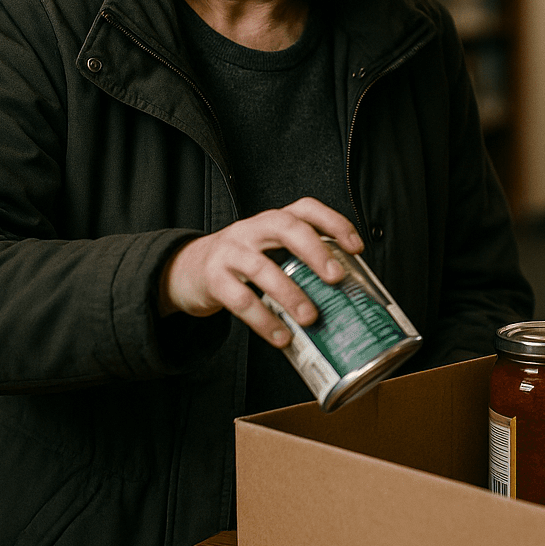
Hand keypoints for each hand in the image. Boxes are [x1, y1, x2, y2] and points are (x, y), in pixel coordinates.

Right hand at [159, 197, 362, 347]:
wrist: (188, 269)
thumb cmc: (242, 262)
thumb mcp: (269, 251)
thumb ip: (298, 261)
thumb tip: (344, 295)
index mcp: (272, 221)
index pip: (306, 209)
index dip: (334, 222)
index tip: (356, 247)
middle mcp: (252, 229)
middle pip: (285, 227)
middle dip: (315, 251)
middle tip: (336, 277)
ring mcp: (231, 252)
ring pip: (262, 267)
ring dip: (290, 294)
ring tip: (310, 317)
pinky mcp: (214, 279)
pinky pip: (240, 300)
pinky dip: (263, 320)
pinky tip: (281, 336)